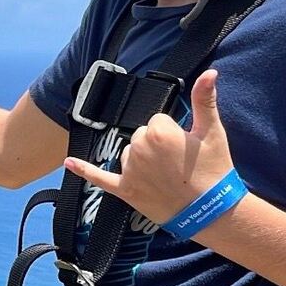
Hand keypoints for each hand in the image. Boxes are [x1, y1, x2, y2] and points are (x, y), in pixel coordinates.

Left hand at [63, 69, 236, 228]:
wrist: (212, 213)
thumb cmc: (215, 171)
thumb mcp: (212, 132)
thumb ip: (205, 99)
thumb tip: (209, 72)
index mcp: (158, 132)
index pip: (158, 120)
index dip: (173, 132)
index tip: (186, 147)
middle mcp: (139, 149)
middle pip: (142, 136)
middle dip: (158, 146)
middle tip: (179, 163)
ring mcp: (130, 170)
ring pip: (130, 154)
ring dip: (143, 161)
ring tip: (167, 177)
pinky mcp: (125, 190)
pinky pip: (100, 178)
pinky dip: (84, 170)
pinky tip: (70, 163)